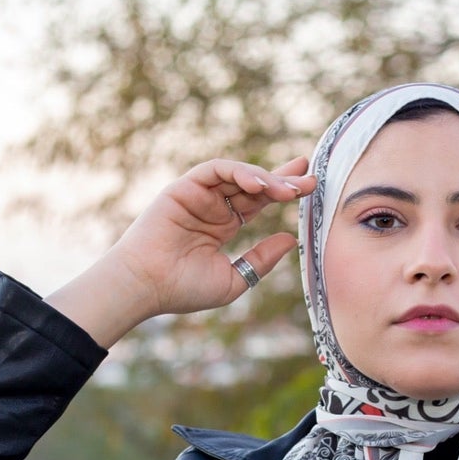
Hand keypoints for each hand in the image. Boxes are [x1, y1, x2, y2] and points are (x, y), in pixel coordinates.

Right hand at [45, 156, 316, 346]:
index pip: (258, 202)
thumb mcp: (235, 278)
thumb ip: (261, 259)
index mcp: (223, 226)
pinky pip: (215, 170)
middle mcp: (212, 207)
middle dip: (283, 179)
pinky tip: (258, 184)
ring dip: (265, 178)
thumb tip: (291, 239)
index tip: (310, 189)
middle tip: (311, 178)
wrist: (147, 286)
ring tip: (288, 190)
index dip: (283, 192)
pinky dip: (238, 172)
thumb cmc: (184, 289)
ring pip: (237, 175)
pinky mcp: (184, 187)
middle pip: (253, 184)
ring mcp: (198, 195)